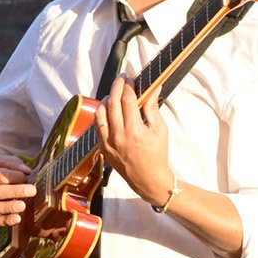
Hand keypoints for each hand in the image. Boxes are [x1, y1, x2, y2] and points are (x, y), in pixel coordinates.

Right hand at [0, 155, 33, 226]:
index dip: (17, 176)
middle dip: (15, 191)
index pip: (1, 175)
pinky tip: (17, 219)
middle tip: (32, 190)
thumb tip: (28, 171)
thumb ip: (11, 162)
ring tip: (23, 206)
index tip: (27, 177)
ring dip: (9, 207)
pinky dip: (5, 221)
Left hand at [95, 77, 175, 203]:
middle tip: (121, 78)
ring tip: (114, 93)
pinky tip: (109, 109)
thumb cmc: (157, 154)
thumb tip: (154, 88)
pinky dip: (102, 114)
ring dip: (106, 99)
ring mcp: (107, 143)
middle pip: (112, 103)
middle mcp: (118, 136)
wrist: (148, 178)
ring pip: (100, 113)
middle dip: (116, 87)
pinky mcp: (102, 147)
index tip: (130, 79)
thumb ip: (153, 108)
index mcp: (134, 132)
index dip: (128, 86)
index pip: (127, 101)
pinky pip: (97, 125)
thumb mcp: (160, 130)